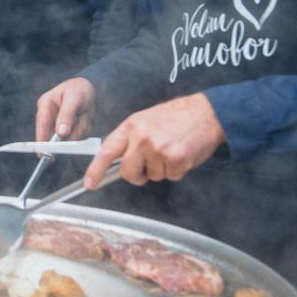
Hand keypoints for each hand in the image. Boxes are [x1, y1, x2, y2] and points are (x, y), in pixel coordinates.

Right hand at [35, 78, 96, 141]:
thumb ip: (66, 116)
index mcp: (45, 104)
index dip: (41, 140)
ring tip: (84, 115)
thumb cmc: (79, 89)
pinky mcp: (68, 128)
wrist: (91, 87)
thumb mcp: (73, 99)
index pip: (41, 125)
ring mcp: (59, 123)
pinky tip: (85, 117)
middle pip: (54, 135)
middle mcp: (49, 115)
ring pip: (69, 137)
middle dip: (70, 131)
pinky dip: (83, 128)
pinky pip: (77, 135)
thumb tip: (60, 134)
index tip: (43, 154)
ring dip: (79, 128)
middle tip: (78, 125)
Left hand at [84, 93, 225, 189]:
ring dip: (162, 169)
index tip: (90, 183)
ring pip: (152, 176)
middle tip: (149, 166)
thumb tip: (117, 160)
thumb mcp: (145, 120)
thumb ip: (130, 139)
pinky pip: (171, 176)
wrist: (207, 112)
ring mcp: (158, 148)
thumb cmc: (176, 117)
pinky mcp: (176, 159)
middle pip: (128, 173)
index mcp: (131, 126)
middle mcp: (142, 137)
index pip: (107, 151)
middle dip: (137, 175)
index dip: (96, 169)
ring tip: (171, 150)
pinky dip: (177, 170)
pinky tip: (182, 154)